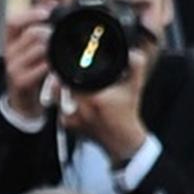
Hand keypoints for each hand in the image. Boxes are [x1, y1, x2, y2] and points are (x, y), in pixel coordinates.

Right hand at [2, 4, 55, 118]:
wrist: (21, 100)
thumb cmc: (30, 69)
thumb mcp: (29, 46)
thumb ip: (39, 24)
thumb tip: (52, 1)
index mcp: (10, 41)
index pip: (13, 22)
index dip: (29, 14)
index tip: (47, 12)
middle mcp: (9, 53)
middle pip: (31, 34)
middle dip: (49, 33)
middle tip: (59, 37)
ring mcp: (14, 68)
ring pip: (38, 49)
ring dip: (52, 50)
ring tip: (59, 53)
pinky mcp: (21, 82)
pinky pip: (41, 68)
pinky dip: (52, 65)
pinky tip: (56, 67)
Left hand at [60, 47, 149, 161]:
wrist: (121, 141)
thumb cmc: (127, 113)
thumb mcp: (134, 87)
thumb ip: (136, 66)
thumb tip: (133, 53)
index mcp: (94, 99)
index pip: (69, 78)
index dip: (65, 70)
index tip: (67, 65)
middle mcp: (80, 110)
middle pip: (58, 88)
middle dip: (61, 80)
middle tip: (65, 74)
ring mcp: (71, 120)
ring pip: (57, 99)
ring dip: (62, 92)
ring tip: (71, 87)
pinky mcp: (67, 127)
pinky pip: (59, 109)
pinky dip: (64, 104)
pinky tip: (75, 101)